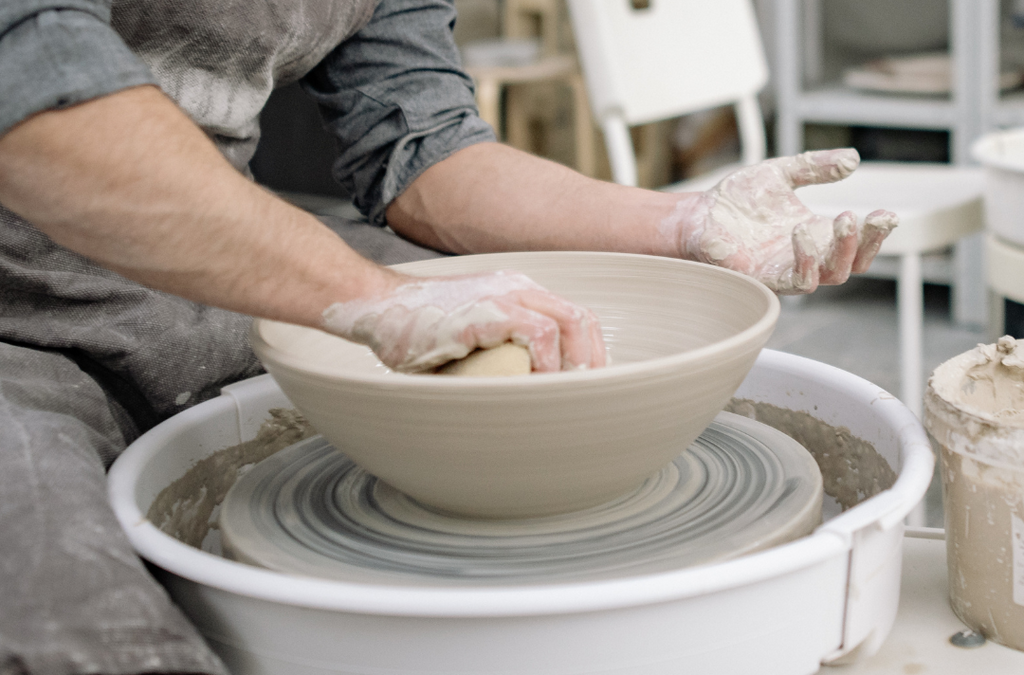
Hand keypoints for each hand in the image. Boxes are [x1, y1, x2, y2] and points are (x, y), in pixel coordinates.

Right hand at [321, 270, 605, 372]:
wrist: (374, 307)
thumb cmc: (414, 331)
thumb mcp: (468, 340)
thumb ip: (498, 357)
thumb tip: (520, 399)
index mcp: (516, 294)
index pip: (573, 318)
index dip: (587, 354)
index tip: (584, 387)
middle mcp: (517, 289)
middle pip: (582, 320)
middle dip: (591, 362)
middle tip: (586, 398)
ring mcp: (504, 296)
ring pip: (570, 323)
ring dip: (574, 364)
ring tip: (565, 395)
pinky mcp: (487, 311)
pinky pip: (538, 334)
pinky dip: (546, 363)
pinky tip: (535, 386)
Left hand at [668, 149, 897, 293]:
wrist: (698, 214)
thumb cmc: (736, 200)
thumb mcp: (781, 173)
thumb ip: (815, 166)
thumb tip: (853, 160)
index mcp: (815, 234)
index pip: (857, 243)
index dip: (877, 233)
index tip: (887, 213)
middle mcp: (805, 257)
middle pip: (852, 264)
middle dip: (867, 242)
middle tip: (867, 217)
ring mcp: (786, 270)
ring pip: (831, 276)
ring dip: (842, 250)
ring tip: (840, 219)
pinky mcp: (765, 279)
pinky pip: (797, 282)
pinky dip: (807, 261)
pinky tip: (803, 233)